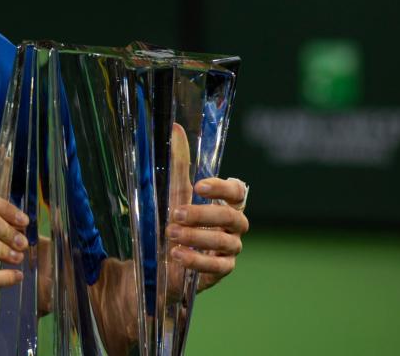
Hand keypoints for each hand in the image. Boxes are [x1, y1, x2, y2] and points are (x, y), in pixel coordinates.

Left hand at [166, 174, 248, 292]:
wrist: (162, 257)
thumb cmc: (177, 220)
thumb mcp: (175, 192)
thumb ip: (179, 164)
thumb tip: (176, 129)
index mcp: (226, 203)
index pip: (238, 192)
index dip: (223, 188)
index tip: (199, 186)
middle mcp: (233, 226)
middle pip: (231, 217)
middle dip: (203, 214)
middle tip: (176, 213)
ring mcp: (230, 249)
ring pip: (224, 241)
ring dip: (196, 236)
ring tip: (171, 233)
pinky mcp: (221, 270)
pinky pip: (217, 266)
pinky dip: (197, 260)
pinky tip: (178, 255)